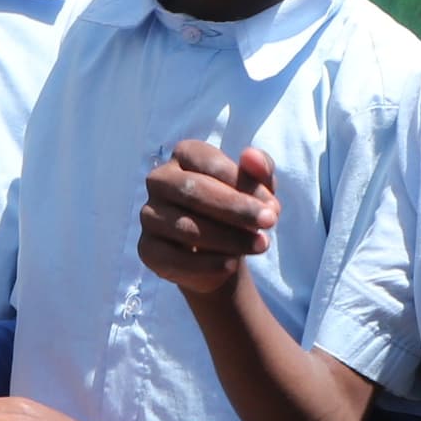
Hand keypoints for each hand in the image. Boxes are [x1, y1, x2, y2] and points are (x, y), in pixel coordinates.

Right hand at [138, 140, 273, 297]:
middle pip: (194, 191)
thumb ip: (260, 169)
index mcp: (184, 154)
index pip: (210, 163)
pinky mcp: (147, 248)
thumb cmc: (236, 210)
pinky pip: (172, 258)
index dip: (243, 184)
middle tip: (269, 223)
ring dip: (228, 239)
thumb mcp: (257, 188)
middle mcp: (159, 180)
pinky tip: (231, 265)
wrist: (218, 254)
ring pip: (185, 227)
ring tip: (260, 246)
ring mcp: (149, 215)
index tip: (273, 208)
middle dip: (236, 209)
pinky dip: (205, 265)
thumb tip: (250, 157)